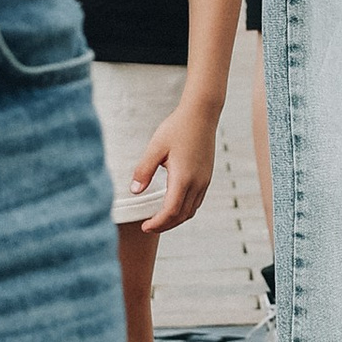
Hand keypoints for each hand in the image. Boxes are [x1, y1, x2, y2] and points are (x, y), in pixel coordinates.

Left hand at [135, 97, 220, 233]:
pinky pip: (196, 201)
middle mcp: (197, 183)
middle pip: (182, 216)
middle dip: (165, 225)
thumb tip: (134, 192)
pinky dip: (184, 210)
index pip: (171, 211)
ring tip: (159, 219)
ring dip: (175, 219)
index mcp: (183, 178)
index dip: (157, 223)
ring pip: (191, 210)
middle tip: (148, 227)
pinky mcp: (207, 176)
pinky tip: (172, 205)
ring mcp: (204, 180)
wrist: (201, 114)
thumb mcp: (155, 147)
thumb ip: (144, 170)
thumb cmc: (176, 128)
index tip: (144, 227)